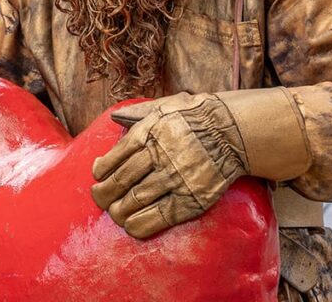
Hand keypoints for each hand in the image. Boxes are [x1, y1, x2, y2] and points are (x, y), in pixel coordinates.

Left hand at [91, 93, 247, 238]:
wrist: (233, 131)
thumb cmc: (196, 116)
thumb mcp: (165, 105)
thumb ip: (139, 112)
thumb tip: (114, 118)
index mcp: (149, 132)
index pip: (115, 156)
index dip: (101, 169)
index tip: (98, 175)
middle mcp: (158, 156)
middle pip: (121, 181)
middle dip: (104, 193)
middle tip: (99, 198)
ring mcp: (174, 179)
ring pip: (135, 200)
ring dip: (119, 210)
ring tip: (115, 213)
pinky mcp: (191, 199)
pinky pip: (159, 217)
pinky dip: (140, 224)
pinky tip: (131, 226)